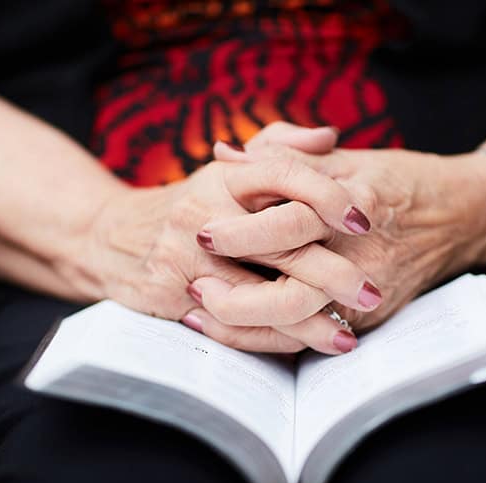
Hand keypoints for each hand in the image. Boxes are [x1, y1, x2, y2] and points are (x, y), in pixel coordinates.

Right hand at [74, 124, 379, 353]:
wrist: (111, 238)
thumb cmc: (189, 204)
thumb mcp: (227, 170)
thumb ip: (279, 148)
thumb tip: (331, 136)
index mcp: (226, 176)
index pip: (284, 173)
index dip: (328, 194)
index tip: (364, 219)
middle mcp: (207, 212)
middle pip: (281, 243)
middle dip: (334, 273)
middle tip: (373, 292)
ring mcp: (188, 256)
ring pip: (260, 294)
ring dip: (309, 320)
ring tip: (348, 335)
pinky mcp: (175, 294)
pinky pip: (234, 323)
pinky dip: (273, 336)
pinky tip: (304, 344)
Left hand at [198, 144, 485, 330]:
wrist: (460, 217)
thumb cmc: (397, 179)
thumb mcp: (345, 156)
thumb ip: (283, 155)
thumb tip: (222, 153)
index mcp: (354, 202)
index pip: (295, 221)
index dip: (246, 231)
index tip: (205, 232)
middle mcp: (361, 253)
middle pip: (295, 291)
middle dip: (237, 295)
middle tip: (197, 283)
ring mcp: (366, 290)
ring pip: (301, 325)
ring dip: (246, 325)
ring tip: (202, 312)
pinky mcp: (369, 316)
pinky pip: (311, 338)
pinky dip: (270, 339)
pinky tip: (232, 330)